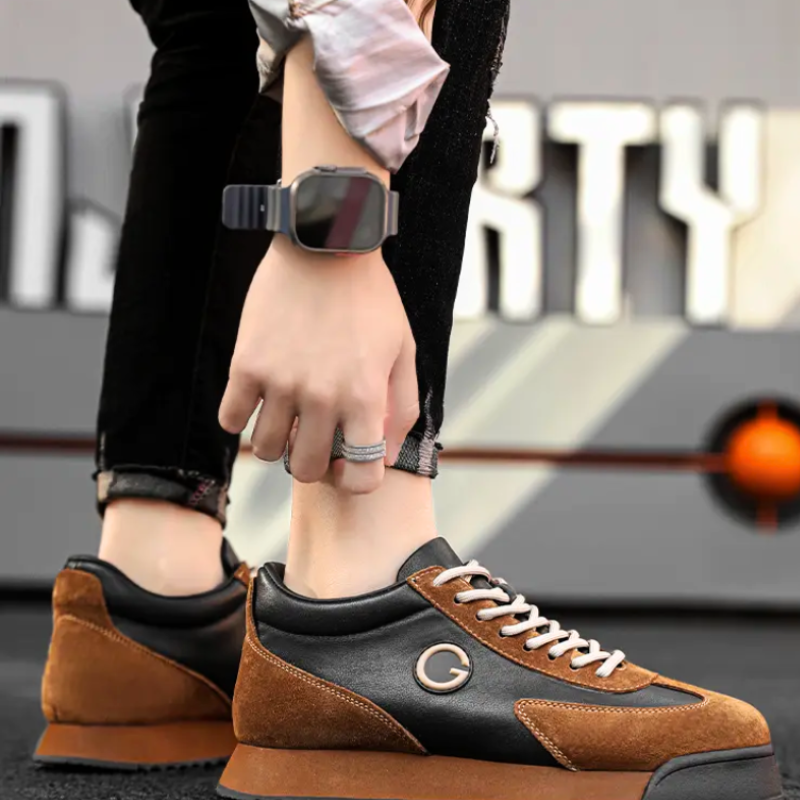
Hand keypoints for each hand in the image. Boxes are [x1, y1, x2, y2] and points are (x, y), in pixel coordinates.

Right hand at [219, 235, 418, 493]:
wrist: (327, 246)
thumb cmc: (371, 300)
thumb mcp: (405, 350)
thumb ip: (403, 407)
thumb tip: (387, 453)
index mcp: (365, 398)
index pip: (360, 477)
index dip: (356, 481)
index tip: (349, 466)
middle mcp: (322, 398)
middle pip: (306, 469)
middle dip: (313, 463)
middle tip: (314, 440)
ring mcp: (281, 383)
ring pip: (266, 451)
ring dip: (277, 442)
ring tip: (287, 417)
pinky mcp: (247, 364)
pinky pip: (230, 420)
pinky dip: (241, 418)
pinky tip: (257, 399)